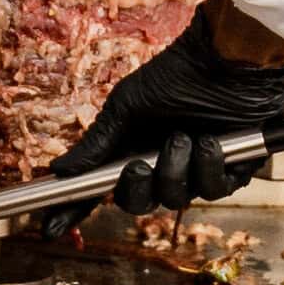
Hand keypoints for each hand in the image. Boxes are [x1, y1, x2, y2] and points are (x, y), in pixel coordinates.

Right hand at [44, 0, 283, 225]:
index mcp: (131, 149)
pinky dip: (210, 167)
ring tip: (184, 137)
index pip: (97, 189)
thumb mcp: (127, 105)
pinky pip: (216, 190)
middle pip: (137, 203)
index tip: (50, 227)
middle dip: (136, 188)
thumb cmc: (177, 73)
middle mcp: (162, 164)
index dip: (74, 211)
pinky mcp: (233, 169)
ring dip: (176, 171)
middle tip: (138, 165)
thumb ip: (97, 142)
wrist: (227, 57)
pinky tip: (210, 141)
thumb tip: (57, 170)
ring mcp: (196, 169)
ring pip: (176, 200)